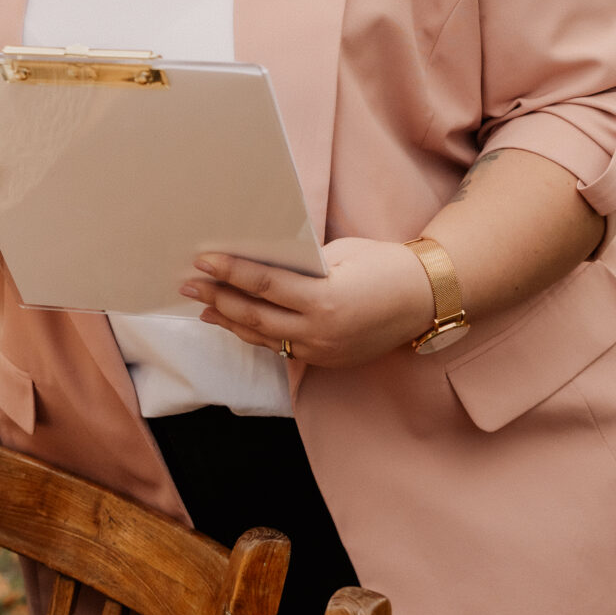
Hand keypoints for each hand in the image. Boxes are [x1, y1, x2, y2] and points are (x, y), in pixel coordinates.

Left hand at [180, 238, 436, 371]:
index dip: (229, 272)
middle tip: (189, 284)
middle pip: (253, 315)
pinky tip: (236, 324)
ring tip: (203, 306)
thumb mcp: (340, 254)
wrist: (427, 300)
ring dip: (229, 321)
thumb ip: (300, 264)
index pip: (263, 284)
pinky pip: (281, 349)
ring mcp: (322, 351)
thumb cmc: (384, 265)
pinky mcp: (326, 360)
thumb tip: (259, 261)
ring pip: (263, 338)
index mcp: (324, 299)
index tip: (202, 261)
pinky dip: (255, 335)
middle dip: (217, 297)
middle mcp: (320, 331)